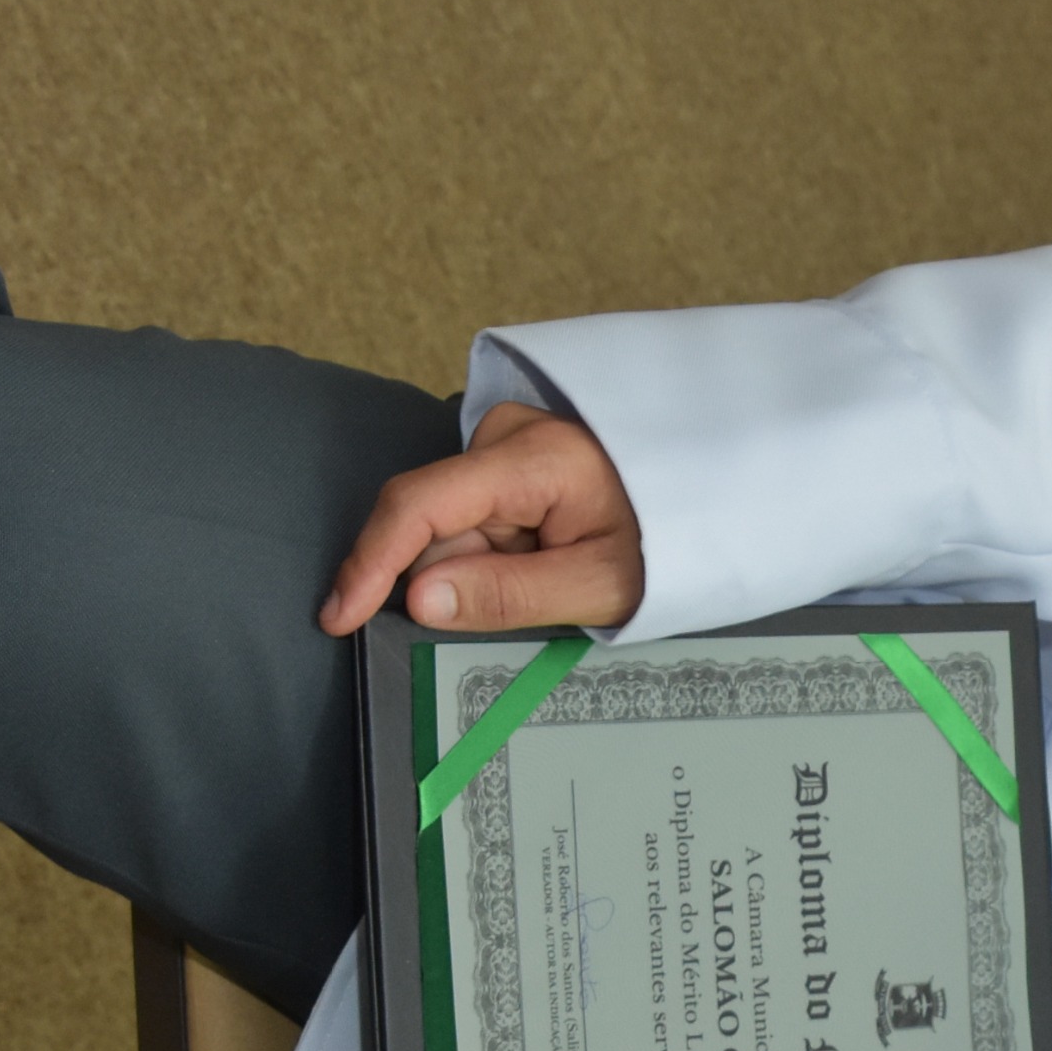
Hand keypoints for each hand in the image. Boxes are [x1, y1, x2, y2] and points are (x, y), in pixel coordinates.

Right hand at [321, 402, 644, 636]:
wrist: (712, 499)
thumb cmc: (667, 543)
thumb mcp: (599, 587)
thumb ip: (506, 595)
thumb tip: (419, 599)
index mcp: (531, 460)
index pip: (418, 506)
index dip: (370, 565)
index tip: (339, 615)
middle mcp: (507, 434)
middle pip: (434, 526)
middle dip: (462, 576)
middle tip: (543, 591)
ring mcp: (506, 439)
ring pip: (451, 525)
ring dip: (486, 565)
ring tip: (559, 566)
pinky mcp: (509, 452)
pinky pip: (473, 515)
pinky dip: (498, 549)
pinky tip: (546, 552)